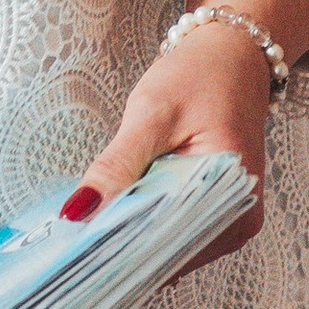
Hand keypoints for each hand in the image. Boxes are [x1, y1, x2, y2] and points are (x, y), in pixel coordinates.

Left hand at [65, 17, 272, 272]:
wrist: (234, 54)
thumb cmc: (201, 75)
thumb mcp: (153, 114)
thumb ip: (116, 166)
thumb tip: (77, 213)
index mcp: (235, 199)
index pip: (170, 246)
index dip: (120, 254)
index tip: (75, 254)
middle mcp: (239, 220)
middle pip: (169, 252)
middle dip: (119, 248)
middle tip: (69, 243)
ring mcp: (229, 218)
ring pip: (168, 245)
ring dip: (129, 237)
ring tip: (85, 230)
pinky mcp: (214, 209)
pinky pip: (173, 228)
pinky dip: (142, 223)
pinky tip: (112, 216)